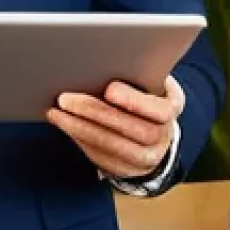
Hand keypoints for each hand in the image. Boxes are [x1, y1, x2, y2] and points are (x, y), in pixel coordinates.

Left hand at [46, 77, 183, 179]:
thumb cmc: (146, 96)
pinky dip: (80, 140)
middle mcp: (162, 136)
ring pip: (113, 147)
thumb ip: (137, 73)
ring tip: (58, 113)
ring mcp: (146, 157)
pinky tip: (65, 126)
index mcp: (171, 108)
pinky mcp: (126, 169)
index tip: (109, 89)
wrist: (155, 130)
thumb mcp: (150, 81)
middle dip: (95, 113)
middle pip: (131, 129)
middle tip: (67, 99)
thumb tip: (106, 61)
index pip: (159, 110)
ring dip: (80, 129)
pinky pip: (101, 158)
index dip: (134, 101)